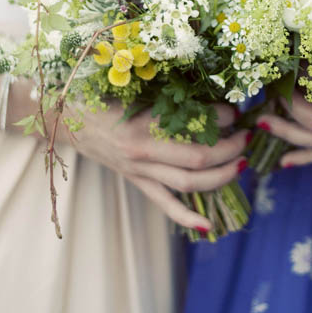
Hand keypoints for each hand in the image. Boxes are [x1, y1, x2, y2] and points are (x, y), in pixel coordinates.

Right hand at [64, 101, 247, 230]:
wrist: (63, 118)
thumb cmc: (97, 94)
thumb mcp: (129, 87)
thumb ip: (164, 92)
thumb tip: (206, 90)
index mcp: (141, 125)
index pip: (193, 126)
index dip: (221, 117)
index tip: (235, 108)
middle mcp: (141, 152)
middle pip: (198, 159)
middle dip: (230, 148)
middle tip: (248, 135)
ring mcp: (139, 171)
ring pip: (188, 184)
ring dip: (222, 175)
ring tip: (242, 162)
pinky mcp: (136, 182)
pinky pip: (165, 205)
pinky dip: (187, 217)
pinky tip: (210, 226)